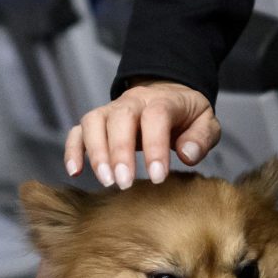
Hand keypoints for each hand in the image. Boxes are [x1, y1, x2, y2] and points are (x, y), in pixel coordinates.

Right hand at [65, 80, 219, 188]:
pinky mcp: (97, 122)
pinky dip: (72, 149)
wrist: (168, 95)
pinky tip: (75, 171)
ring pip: (94, 122)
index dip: (155, 147)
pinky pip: (77, 131)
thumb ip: (202, 137)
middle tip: (124, 182)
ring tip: (106, 181)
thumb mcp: (205, 121)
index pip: (155, 117)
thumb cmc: (186, 115)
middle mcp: (133, 101)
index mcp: (163, 100)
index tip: (157, 177)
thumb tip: (188, 155)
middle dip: (119, 152)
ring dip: (95, 152)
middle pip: (119, 118)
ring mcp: (111, 110)